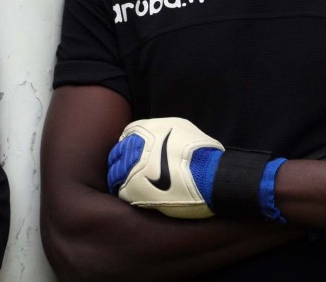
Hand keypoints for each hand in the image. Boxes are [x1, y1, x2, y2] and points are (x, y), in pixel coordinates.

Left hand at [107, 117, 285, 220]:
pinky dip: (125, 193)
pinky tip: (133, 196)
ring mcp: (132, 167)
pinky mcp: (134, 189)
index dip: (129, 146)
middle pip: (117, 154)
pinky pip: (121, 191)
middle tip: (127, 171)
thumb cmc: (202, 154)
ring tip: (127, 185)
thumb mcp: (182, 129)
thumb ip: (164, 131)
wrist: (210, 177)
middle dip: (121, 162)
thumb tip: (159, 138)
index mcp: (146, 130)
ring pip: (115, 173)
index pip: (127, 136)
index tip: (132, 154)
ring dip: (119, 178)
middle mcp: (136, 146)